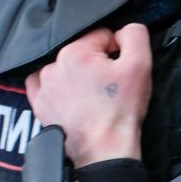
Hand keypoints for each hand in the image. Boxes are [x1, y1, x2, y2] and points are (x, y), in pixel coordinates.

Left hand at [25, 25, 151, 166]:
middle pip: (83, 51)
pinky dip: (59, 86)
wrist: (104, 149)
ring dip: (79, 75)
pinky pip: (45, 84)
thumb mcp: (141, 64)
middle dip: (98, 63)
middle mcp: (53, 66)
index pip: (102, 35)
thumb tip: (122, 32)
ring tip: (94, 96)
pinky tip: (73, 97)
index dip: (117, 50)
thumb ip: (134, 34)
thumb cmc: (121, 110)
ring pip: (66, 67)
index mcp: (75, 52)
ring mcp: (43, 86)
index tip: (121, 70)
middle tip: (110, 86)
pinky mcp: (39, 104)